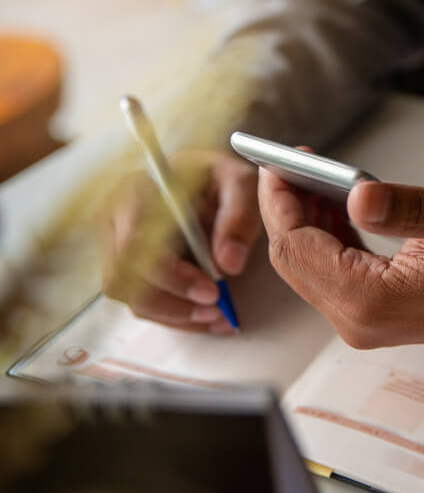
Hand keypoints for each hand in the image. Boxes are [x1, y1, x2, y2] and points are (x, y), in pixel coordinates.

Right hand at [99, 148, 260, 332]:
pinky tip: (206, 317)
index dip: (172, 276)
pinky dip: (173, 315)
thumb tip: (228, 264)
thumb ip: (238, 217)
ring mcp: (114, 243)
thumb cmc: (219, 176)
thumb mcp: (239, 183)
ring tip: (218, 317)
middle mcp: (114, 217)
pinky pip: (140, 300)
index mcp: (137, 191)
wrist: (204, 175)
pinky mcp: (124, 264)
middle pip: (125, 279)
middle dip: (172, 304)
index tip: (211, 291)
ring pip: (130, 296)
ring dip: (174, 315)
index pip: (138, 244)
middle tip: (217, 311)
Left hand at [258, 170, 423, 347]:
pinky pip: (333, 273)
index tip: (277, 162)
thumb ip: (408, 208)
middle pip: (294, 261)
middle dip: (287, 209)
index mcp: (373, 300)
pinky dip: (328, 237)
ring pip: (310, 267)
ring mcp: (368, 321)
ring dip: (307, 221)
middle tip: (294, 163)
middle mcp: (361, 320)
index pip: (296, 249)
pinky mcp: (378, 313)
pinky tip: (340, 207)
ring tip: (319, 178)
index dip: (280, 202)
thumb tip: (356, 196)